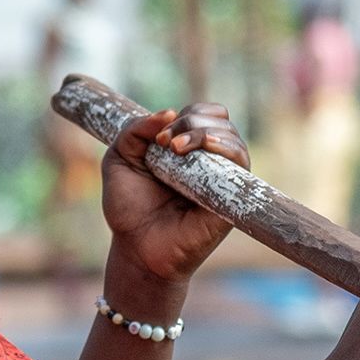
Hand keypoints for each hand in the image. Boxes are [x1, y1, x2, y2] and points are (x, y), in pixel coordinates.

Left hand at [102, 102, 249, 284]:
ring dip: (203, 132)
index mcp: (188, 148)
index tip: (158, 136)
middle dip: (190, 121)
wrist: (136, 248)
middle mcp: (209, 161)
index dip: (185, 114)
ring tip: (175, 148)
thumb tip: (168, 112)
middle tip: (164, 143)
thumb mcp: (119, 159)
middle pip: (219, 119)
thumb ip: (134, 130)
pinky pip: (240, 163)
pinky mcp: (231, 198)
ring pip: (232, 137)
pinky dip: (225, 147)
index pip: (203, 114)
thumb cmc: (129, 207)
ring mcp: (222, 179)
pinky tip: (203, 148)